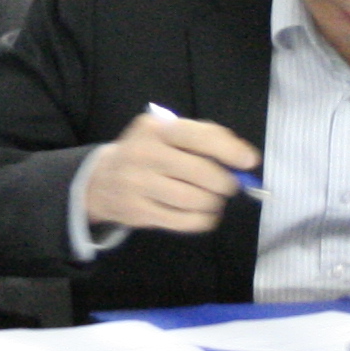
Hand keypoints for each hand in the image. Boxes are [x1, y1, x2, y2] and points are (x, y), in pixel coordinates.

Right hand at [84, 111, 259, 235]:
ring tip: (214, 200)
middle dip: (226, 182)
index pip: (199, 137)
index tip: (249, 161)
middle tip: (229, 186)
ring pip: (195, 200)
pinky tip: (203, 214)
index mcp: (155, 129)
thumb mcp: (165, 133)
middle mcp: (145, 154)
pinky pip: (183, 221)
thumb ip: (202, 140)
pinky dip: (203, 220)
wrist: (101, 180)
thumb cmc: (146, 152)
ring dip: (214, 203)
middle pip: (202, 173)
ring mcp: (139, 185)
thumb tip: (243, 161)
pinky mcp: (139, 212)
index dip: (229, 149)